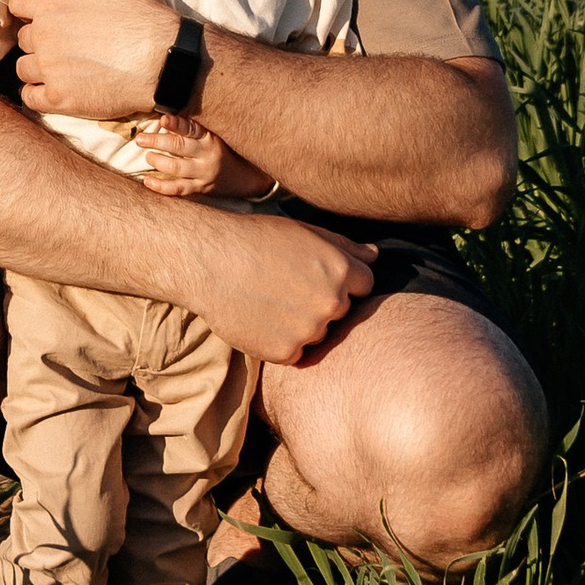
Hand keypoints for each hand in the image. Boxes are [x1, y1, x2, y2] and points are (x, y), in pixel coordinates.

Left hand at [12, 0, 179, 120]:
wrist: (163, 59)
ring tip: (64, 64)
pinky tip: (59, 87)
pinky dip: (40, 93)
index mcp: (49, 5)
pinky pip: (31, 97)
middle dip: (40, 36)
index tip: (45, 11)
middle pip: (24, 37)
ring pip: (25, 68)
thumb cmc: (138, 10)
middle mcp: (43, 38)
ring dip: (39, 65)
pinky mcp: (60, 100)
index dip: (31, 5)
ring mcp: (49, 71)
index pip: (18, 2)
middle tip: (66, 39)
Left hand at [137, 113, 225, 197]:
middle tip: (140, 139)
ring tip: (148, 156)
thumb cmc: (219, 150)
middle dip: (157, 142)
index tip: (163, 119)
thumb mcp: (210, 136)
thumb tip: (163, 120)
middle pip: (179, 147)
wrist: (242, 177)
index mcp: (209, 138)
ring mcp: (203, 173)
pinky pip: (177, 189)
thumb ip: (189, 130)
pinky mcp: (199, 188)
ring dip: (158, 161)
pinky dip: (160, 186)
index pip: (191, 128)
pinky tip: (147, 181)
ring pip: (176, 168)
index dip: (177, 124)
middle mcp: (206, 155)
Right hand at [182, 208, 374, 365]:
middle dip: (322, 302)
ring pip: (318, 334)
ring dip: (301, 324)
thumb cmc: (255, 239)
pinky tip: (260, 319)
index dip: (342, 279)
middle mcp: (331, 303)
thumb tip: (376, 255)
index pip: (365, 285)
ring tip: (269, 301)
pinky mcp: (285, 353)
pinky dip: (281, 342)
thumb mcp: (304, 231)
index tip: (315, 275)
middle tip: (286, 287)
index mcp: (341, 270)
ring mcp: (309, 331)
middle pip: (341, 311)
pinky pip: (295, 353)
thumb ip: (344, 246)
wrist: (208, 260)